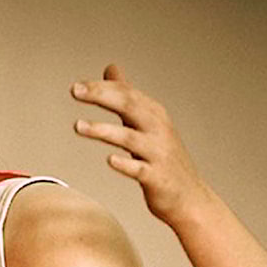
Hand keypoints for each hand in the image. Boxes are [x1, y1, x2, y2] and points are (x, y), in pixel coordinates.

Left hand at [71, 64, 208, 227]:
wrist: (190, 198)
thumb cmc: (163, 159)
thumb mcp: (147, 122)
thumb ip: (127, 97)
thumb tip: (111, 68)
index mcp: (154, 114)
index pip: (127, 93)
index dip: (102, 88)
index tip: (77, 87)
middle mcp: (158, 129)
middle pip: (129, 106)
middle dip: (101, 96)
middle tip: (75, 91)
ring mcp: (158, 154)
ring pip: (129, 137)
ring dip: (103, 130)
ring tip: (78, 126)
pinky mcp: (156, 178)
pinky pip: (139, 169)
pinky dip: (125, 164)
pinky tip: (109, 160)